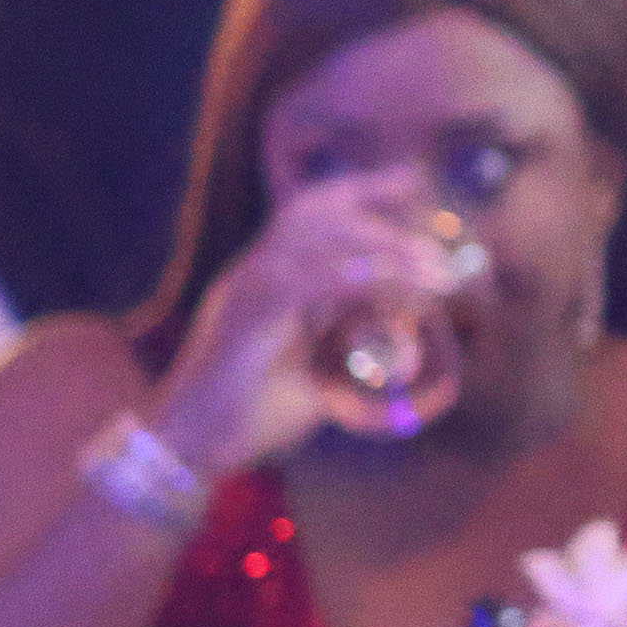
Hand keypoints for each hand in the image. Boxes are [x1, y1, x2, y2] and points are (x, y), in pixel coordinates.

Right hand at [145, 173, 471, 480]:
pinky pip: (307, 282)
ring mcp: (245, 291)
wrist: (190, 447)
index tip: (412, 179)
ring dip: (383, 246)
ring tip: (435, 267)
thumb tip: (408, 346)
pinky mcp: (245, 319)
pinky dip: (359, 279)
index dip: (360, 191)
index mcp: (269, 280)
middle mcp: (254, 274)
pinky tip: (398, 285)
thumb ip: (354, 353)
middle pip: (312, 211)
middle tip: (435, 225)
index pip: (310, 214)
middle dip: (376, 202)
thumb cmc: (252, 415)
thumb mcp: (319, 375)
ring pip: (314, 238)